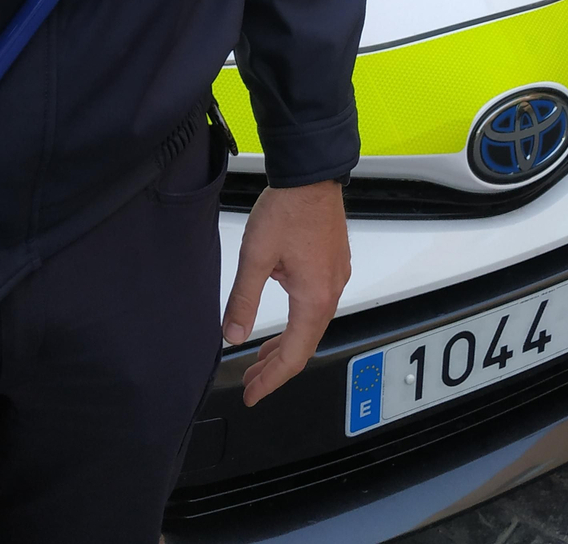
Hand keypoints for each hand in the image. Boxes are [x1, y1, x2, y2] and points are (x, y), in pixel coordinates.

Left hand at [221, 180, 351, 405]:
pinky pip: (316, 306)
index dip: (272, 379)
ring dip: (286, 344)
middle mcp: (331, 292)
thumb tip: (232, 335)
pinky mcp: (333, 265)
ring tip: (261, 358)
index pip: (294, 355)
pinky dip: (297, 323)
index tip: (252, 393)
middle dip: (276, 367)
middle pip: (305, 344)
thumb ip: (244, 299)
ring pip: (311, 325)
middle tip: (252, 381)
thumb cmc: (287, 210)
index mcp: (314, 298)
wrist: (310, 175)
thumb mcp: (255, 256)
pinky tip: (281, 322)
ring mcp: (335, 278)